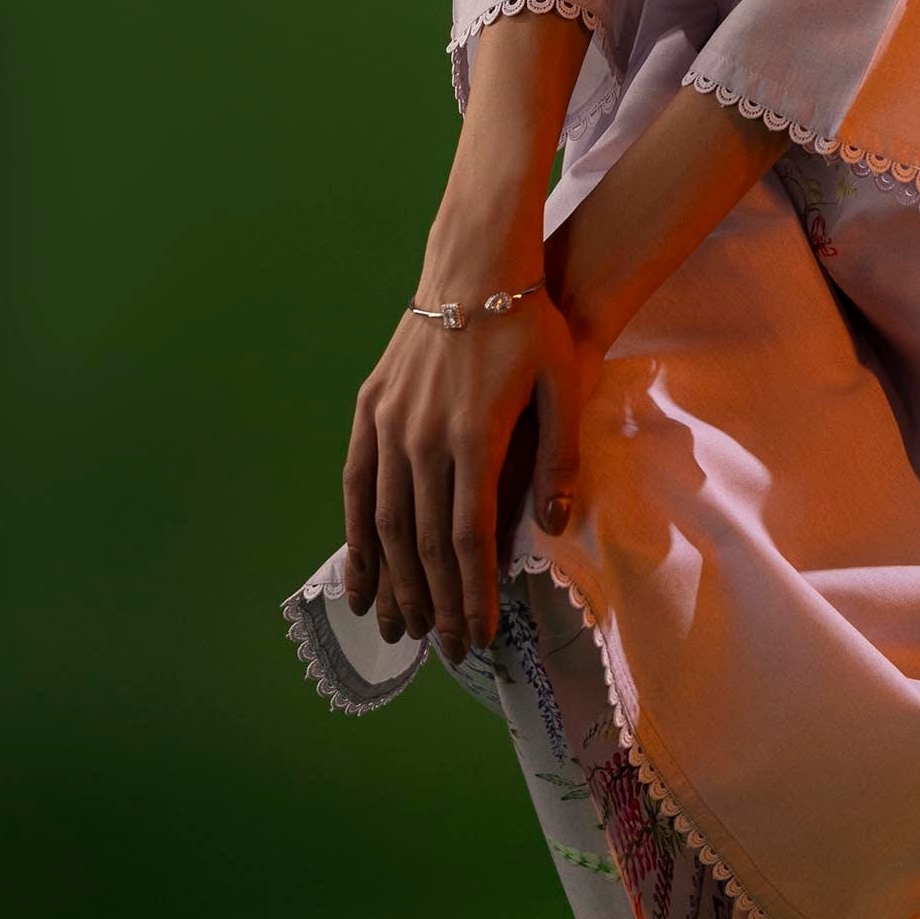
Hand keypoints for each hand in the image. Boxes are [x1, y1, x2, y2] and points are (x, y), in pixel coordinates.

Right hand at [341, 286, 582, 667]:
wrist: (475, 267)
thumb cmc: (529, 326)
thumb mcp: (563, 386)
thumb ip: (559, 460)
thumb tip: (555, 527)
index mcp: (475, 437)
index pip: (471, 538)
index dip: (473, 594)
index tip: (478, 636)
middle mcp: (424, 437)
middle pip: (426, 541)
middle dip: (436, 602)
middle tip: (447, 651)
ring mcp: (390, 422)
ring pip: (386, 521)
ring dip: (393, 580)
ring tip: (401, 629)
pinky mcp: (370, 407)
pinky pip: (357, 483)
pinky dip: (356, 534)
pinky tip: (358, 573)